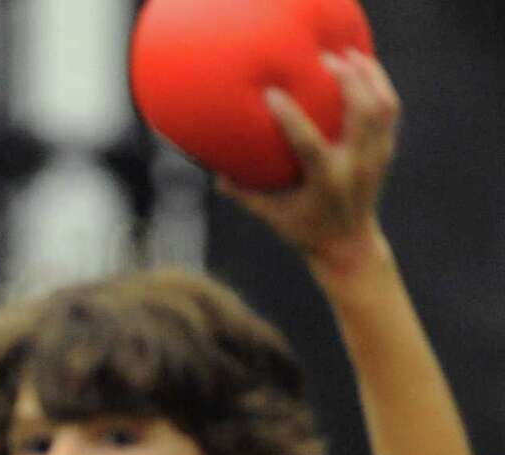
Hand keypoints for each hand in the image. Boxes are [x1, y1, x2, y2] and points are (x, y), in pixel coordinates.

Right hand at [219, 49, 398, 269]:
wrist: (349, 247)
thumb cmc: (305, 231)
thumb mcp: (273, 217)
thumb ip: (246, 195)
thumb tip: (217, 176)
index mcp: (326, 183)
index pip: (309, 144)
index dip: (290, 117)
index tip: (273, 93)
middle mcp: (355, 167)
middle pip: (360, 112)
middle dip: (345, 79)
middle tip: (323, 60)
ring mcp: (374, 158)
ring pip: (380, 105)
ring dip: (366, 75)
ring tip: (346, 55)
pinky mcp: (385, 151)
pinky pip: (389, 109)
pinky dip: (379, 84)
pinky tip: (363, 67)